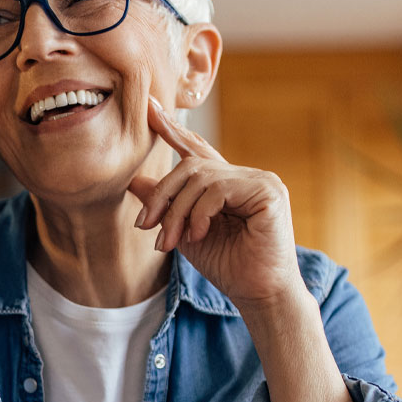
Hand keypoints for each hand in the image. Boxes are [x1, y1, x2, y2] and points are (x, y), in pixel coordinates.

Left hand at [129, 97, 305, 311]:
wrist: (258, 293)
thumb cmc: (228, 265)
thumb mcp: (184, 232)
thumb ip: (165, 205)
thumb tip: (134, 180)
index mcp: (227, 183)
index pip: (196, 150)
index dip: (172, 129)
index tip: (150, 108)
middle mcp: (245, 175)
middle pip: (190, 165)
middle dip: (162, 195)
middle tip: (145, 225)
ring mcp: (259, 180)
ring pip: (200, 177)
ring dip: (177, 211)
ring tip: (170, 241)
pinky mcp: (268, 190)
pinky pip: (218, 188)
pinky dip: (199, 213)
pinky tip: (198, 235)